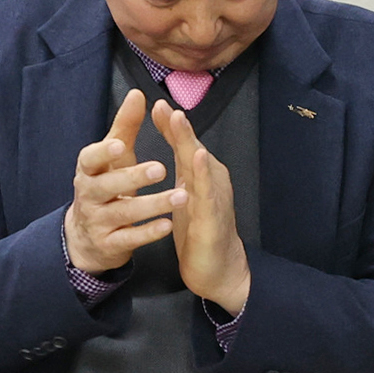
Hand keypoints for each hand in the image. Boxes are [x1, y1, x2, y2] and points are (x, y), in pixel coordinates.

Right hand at [62, 89, 173, 272]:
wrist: (87, 237)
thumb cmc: (106, 187)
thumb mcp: (112, 158)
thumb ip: (124, 127)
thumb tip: (138, 94)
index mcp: (88, 171)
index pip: (89, 159)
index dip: (103, 152)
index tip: (121, 144)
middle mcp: (88, 196)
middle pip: (106, 186)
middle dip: (133, 177)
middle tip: (161, 169)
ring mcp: (97, 221)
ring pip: (123, 213)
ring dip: (152, 204)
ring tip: (181, 196)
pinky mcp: (109, 244)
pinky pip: (129, 239)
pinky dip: (148, 232)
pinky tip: (169, 225)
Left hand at [152, 100, 250, 313]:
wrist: (218, 269)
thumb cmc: (199, 228)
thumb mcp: (184, 192)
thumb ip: (178, 164)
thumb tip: (170, 134)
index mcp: (200, 175)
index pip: (184, 145)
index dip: (171, 125)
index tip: (155, 103)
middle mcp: (210, 182)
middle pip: (193, 148)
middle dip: (180, 126)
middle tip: (167, 104)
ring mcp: (214, 198)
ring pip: (200, 165)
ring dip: (189, 141)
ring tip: (179, 120)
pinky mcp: (213, 218)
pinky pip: (207, 193)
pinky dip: (202, 174)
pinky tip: (195, 159)